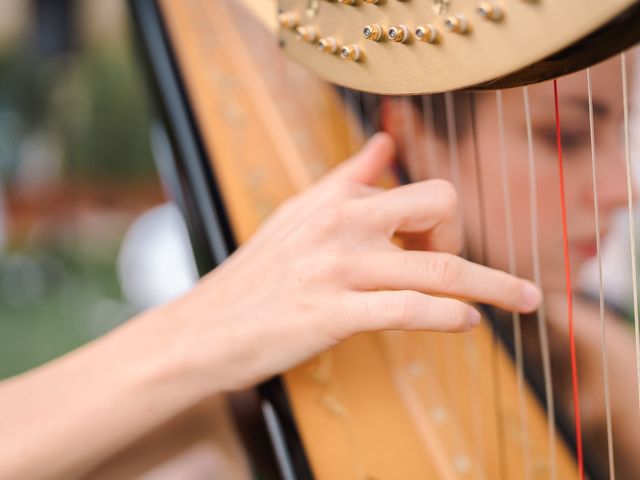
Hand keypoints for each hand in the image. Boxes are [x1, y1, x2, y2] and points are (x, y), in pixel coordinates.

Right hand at [167, 133, 541, 391]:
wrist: (207, 327)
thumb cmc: (257, 275)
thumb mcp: (299, 213)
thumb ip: (348, 176)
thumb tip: (386, 142)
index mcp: (334, 197)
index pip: (415, 184)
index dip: (445, 215)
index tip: (445, 245)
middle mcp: (340, 222)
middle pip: (437, 206)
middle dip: (470, 238)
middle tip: (472, 274)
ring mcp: (337, 268)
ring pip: (438, 267)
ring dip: (493, 285)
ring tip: (524, 300)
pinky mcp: (331, 313)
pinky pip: (409, 310)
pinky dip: (449, 316)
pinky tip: (466, 324)